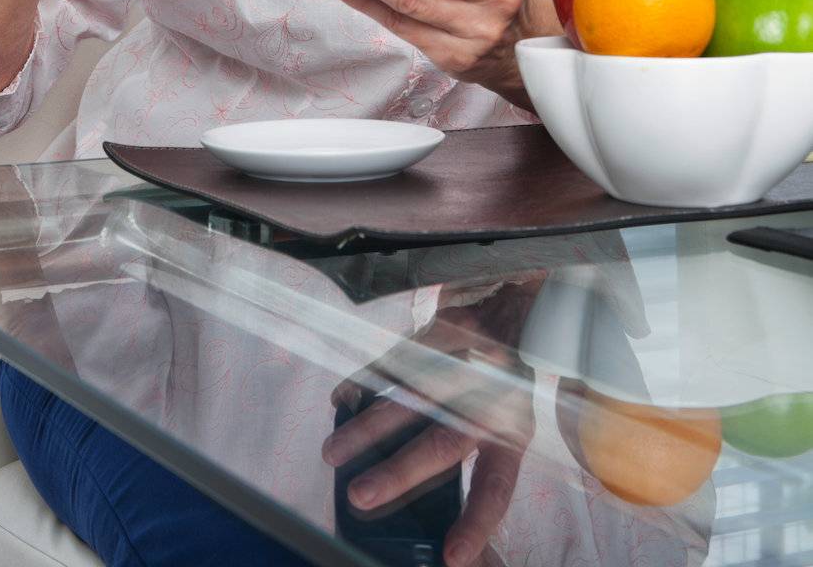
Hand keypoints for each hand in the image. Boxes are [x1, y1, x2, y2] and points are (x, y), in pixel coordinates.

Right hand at [322, 279, 542, 566]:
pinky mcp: (441, 334)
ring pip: (411, 401)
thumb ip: (479, 456)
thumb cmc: (506, 382)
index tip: (451, 556)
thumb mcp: (509, 423)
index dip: (475, 520)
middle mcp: (489, 399)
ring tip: (334, 452)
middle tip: (360, 494)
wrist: (516, 307)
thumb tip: (445, 512)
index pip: (496, 485)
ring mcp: (463, 364)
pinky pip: (397, 361)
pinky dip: (366, 382)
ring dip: (368, 428)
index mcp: (512, 431)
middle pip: (443, 441)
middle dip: (399, 471)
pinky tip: (342, 398)